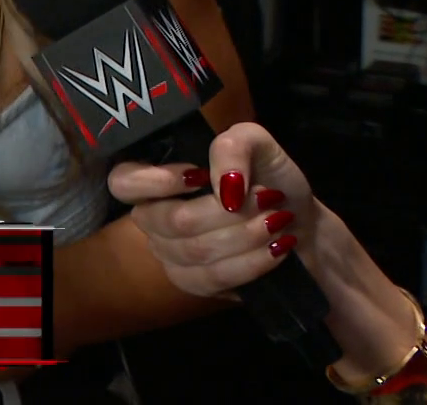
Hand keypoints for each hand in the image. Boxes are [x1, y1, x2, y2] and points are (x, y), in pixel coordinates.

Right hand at [106, 121, 314, 298]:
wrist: (302, 225)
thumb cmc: (271, 179)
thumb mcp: (256, 143)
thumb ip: (232, 147)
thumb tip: (223, 187)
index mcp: (156, 178)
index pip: (124, 182)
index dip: (156, 181)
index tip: (199, 176)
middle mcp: (153, 217)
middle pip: (173, 221)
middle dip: (228, 213)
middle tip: (267, 199)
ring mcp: (169, 254)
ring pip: (197, 251)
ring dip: (247, 235)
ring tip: (278, 221)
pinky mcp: (193, 284)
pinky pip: (214, 278)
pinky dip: (252, 262)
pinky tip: (275, 248)